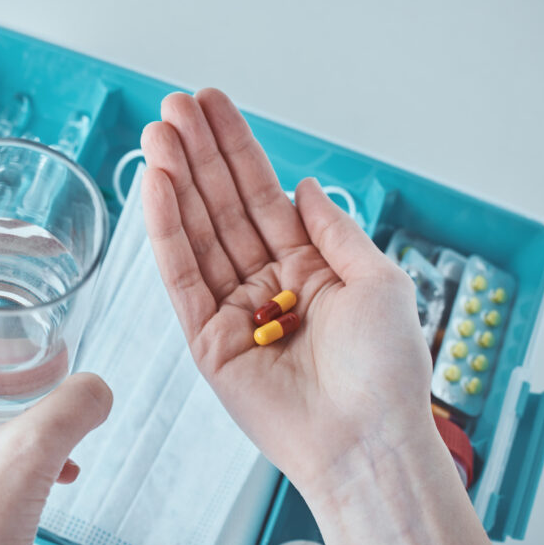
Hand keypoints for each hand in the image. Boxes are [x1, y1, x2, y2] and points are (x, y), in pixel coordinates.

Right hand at [142, 89, 519, 544]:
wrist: (367, 439)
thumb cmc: (386, 369)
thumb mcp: (379, 280)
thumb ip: (333, 229)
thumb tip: (303, 187)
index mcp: (307, 268)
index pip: (261, 195)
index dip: (236, 149)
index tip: (210, 105)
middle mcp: (265, 284)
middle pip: (221, 208)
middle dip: (197, 156)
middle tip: (172, 109)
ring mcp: (231, 311)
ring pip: (196, 234)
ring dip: (175, 183)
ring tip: (157, 136)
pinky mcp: (205, 340)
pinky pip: (181, 277)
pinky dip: (166, 232)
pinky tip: (157, 188)